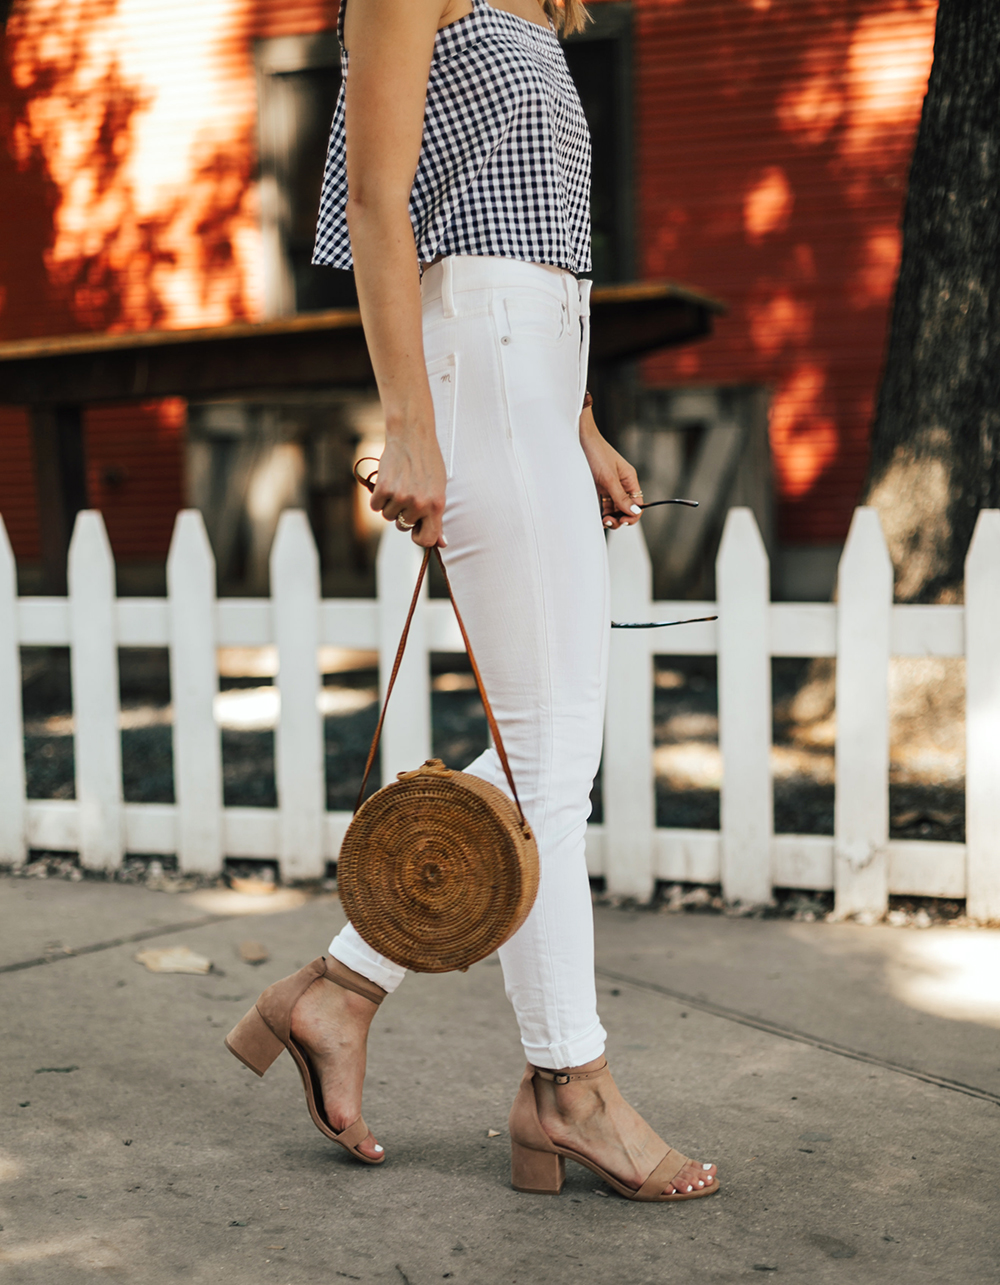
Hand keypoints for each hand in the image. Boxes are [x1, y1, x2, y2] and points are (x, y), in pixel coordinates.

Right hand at [369, 431, 446, 547]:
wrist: (411, 436)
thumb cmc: (428, 463)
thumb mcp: (439, 490)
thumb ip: (437, 517)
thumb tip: (442, 544)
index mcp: (436, 505)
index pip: (427, 540)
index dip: (419, 536)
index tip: (416, 528)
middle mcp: (419, 504)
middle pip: (403, 527)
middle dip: (403, 514)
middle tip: (408, 492)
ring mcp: (401, 497)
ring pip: (388, 516)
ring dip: (390, 504)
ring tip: (400, 484)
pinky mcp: (384, 489)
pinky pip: (375, 506)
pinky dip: (378, 497)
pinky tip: (388, 482)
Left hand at [579, 406, 642, 529]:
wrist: (579, 439)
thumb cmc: (596, 452)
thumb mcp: (609, 478)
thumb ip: (621, 497)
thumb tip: (634, 512)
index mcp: (629, 480)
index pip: (637, 503)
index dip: (632, 515)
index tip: (623, 521)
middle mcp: (621, 484)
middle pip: (625, 508)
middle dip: (620, 518)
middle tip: (609, 522)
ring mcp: (609, 486)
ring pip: (613, 508)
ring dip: (610, 517)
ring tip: (603, 520)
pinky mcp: (597, 487)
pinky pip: (602, 504)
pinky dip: (601, 512)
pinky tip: (597, 515)